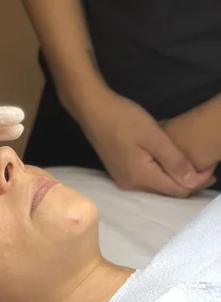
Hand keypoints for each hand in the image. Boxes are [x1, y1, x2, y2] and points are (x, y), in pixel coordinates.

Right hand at [75, 86, 213, 196]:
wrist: (92, 109)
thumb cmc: (123, 119)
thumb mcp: (154, 137)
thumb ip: (174, 161)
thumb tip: (192, 182)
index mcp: (140, 177)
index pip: (177, 190)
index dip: (197, 182)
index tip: (212, 169)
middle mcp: (130, 185)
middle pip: (166, 191)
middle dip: (188, 182)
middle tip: (206, 168)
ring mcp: (122, 179)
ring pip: (156, 186)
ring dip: (174, 178)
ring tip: (190, 166)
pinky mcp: (119, 171)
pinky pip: (146, 179)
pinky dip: (161, 174)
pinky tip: (167, 162)